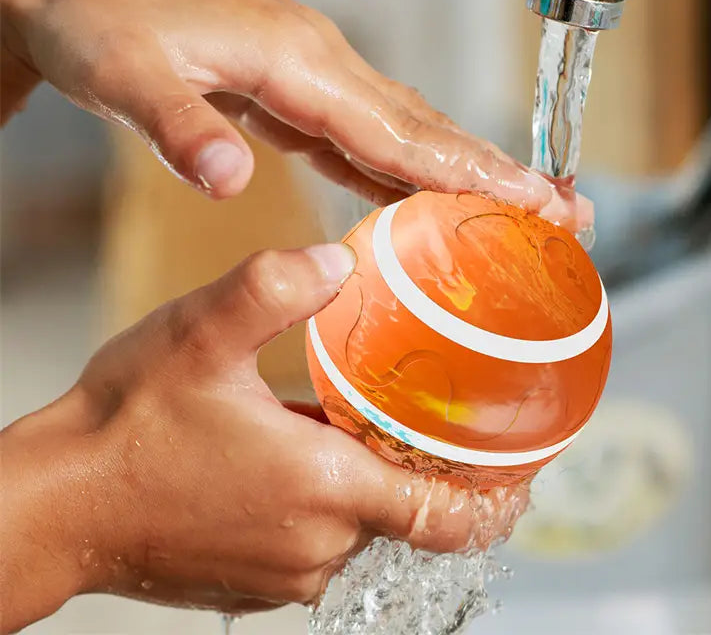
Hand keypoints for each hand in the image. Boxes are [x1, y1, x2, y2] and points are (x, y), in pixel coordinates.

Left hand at [0, 0, 589, 227]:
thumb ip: (183, 129)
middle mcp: (320, 64)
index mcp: (298, 61)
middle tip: (563, 208)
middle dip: (496, 172)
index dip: (469, 171)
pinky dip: (404, 164)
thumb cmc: (96, 16)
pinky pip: (363, 133)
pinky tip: (422, 191)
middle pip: (425, 126)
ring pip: (403, 128)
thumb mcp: (124, 76)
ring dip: (462, 169)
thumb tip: (228, 183)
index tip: (534, 200)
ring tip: (519, 205)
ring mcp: (310, 75)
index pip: (401, 129)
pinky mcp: (290, 88)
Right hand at [0, 242, 527, 631]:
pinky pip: (322, 539)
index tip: (524, 475)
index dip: (496, 501)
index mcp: (323, 488)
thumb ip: (275, 287)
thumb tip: (336, 261)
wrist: (56, 505)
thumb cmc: (125, 430)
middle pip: (410, 518)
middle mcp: (316, 544)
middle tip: (448, 424)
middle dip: (435, 476)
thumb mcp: (201, 335)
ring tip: (375, 428)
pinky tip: (311, 454)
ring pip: (365, 528)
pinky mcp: (255, 578)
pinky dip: (336, 500)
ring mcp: (284, 571)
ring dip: (380, 483)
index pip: (446, 517)